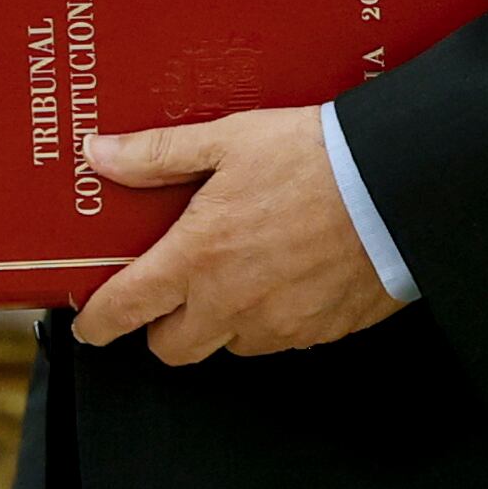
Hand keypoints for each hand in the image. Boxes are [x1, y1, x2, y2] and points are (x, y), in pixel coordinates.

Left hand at [72, 104, 403, 362]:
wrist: (396, 183)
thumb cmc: (314, 158)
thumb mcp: (228, 139)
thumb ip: (158, 154)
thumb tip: (102, 155)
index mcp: (197, 258)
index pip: (126, 310)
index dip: (98, 323)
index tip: (91, 324)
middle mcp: (231, 304)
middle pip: (172, 349)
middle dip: (163, 326)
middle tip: (172, 292)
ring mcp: (278, 325)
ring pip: (228, 345)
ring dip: (222, 321)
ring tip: (242, 272)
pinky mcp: (319, 333)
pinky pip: (279, 340)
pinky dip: (272, 318)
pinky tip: (287, 275)